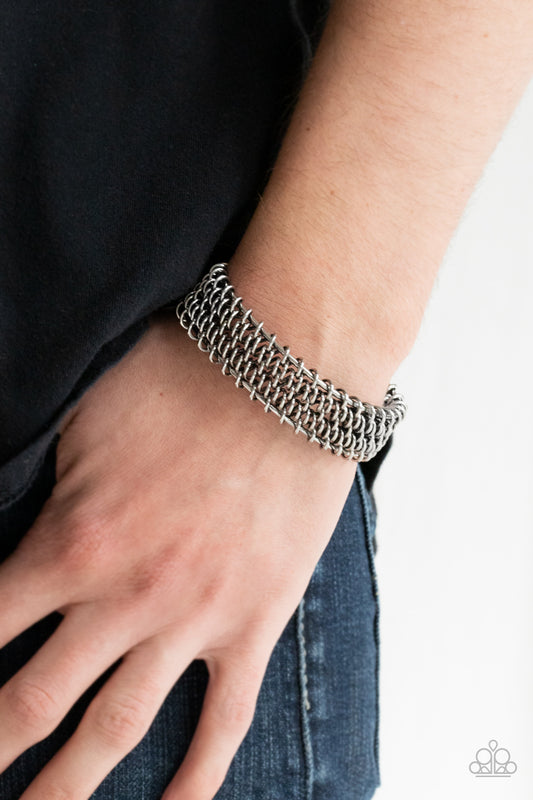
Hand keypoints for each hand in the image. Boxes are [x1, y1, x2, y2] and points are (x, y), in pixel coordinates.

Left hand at [0, 310, 358, 799]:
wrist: (284, 373)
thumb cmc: (184, 380)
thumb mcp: (81, 421)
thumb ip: (35, 484)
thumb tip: (4, 518)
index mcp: (72, 543)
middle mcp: (124, 597)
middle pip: (29, 705)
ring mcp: (193, 619)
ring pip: (114, 732)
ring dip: (64, 789)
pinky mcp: (254, 621)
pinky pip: (224, 720)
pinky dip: (196, 776)